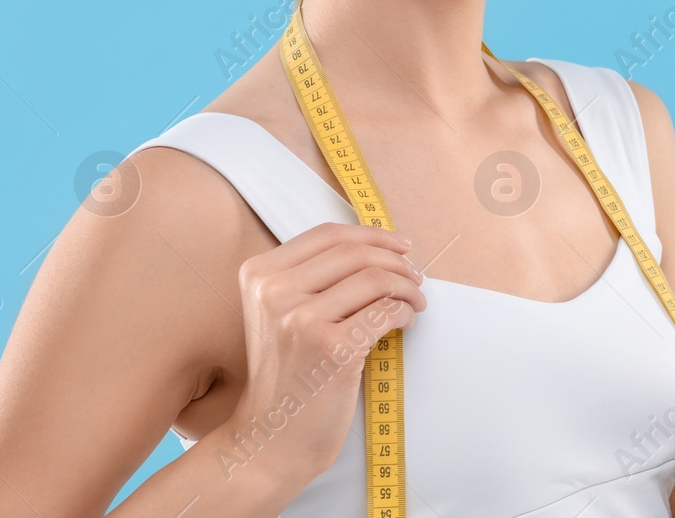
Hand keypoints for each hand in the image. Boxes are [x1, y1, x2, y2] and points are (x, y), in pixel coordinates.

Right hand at [223, 222, 427, 481]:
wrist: (271, 438)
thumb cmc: (286, 375)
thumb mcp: (278, 313)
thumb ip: (311, 277)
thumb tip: (378, 248)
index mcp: (259, 275)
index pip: (328, 235)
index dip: (372, 235)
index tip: (399, 245)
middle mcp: (275, 292)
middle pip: (355, 253)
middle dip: (396, 261)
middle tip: (414, 277)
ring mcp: (301, 319)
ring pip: (376, 279)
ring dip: (407, 287)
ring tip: (414, 301)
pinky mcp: (332, 348)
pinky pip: (386, 312)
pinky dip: (405, 313)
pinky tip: (404, 322)